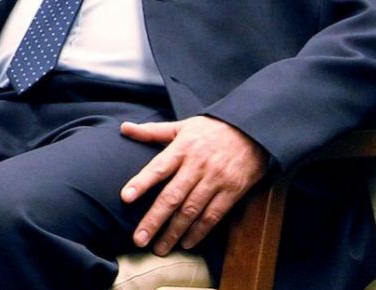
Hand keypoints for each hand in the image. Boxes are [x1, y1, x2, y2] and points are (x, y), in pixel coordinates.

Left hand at [120, 116, 268, 254]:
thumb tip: (124, 128)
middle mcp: (197, 166)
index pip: (158, 167)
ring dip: (174, 232)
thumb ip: (152, 131)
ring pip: (191, 211)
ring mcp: (215, 180)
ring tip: (160, 248)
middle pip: (172, 196)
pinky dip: (200, 231)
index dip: (141, 183)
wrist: (252, 131)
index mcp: (181, 149)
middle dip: (154, 220)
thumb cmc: (211, 129)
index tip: (126, 198)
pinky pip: (213, 215)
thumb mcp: (181, 126)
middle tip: (139, 239)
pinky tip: (187, 243)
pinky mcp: (232, 192)